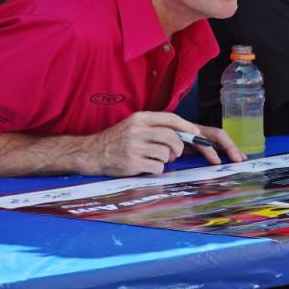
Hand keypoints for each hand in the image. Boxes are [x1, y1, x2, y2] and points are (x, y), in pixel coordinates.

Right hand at [84, 112, 243, 176]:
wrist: (92, 153)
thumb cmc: (118, 139)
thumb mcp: (135, 125)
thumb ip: (156, 127)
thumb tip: (184, 135)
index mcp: (140, 118)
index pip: (171, 118)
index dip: (187, 127)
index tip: (196, 133)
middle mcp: (138, 130)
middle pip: (172, 138)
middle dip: (178, 148)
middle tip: (174, 153)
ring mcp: (134, 147)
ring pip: (166, 154)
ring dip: (165, 160)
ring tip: (153, 159)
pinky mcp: (132, 163)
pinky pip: (157, 167)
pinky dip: (156, 169)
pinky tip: (145, 167)